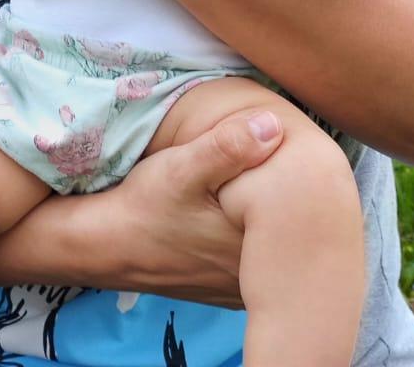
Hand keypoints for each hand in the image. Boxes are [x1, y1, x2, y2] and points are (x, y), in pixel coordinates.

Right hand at [82, 109, 284, 305]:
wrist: (108, 247)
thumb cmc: (144, 207)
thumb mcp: (180, 169)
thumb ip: (226, 147)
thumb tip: (274, 124)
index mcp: (252, 244)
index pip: (303, 212)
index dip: (305, 179)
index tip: (298, 153)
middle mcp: (254, 272)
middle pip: (294, 231)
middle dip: (294, 199)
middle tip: (288, 165)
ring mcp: (243, 286)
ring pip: (278, 249)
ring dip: (278, 222)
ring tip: (273, 187)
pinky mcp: (229, 288)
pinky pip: (260, 262)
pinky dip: (260, 241)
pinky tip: (248, 219)